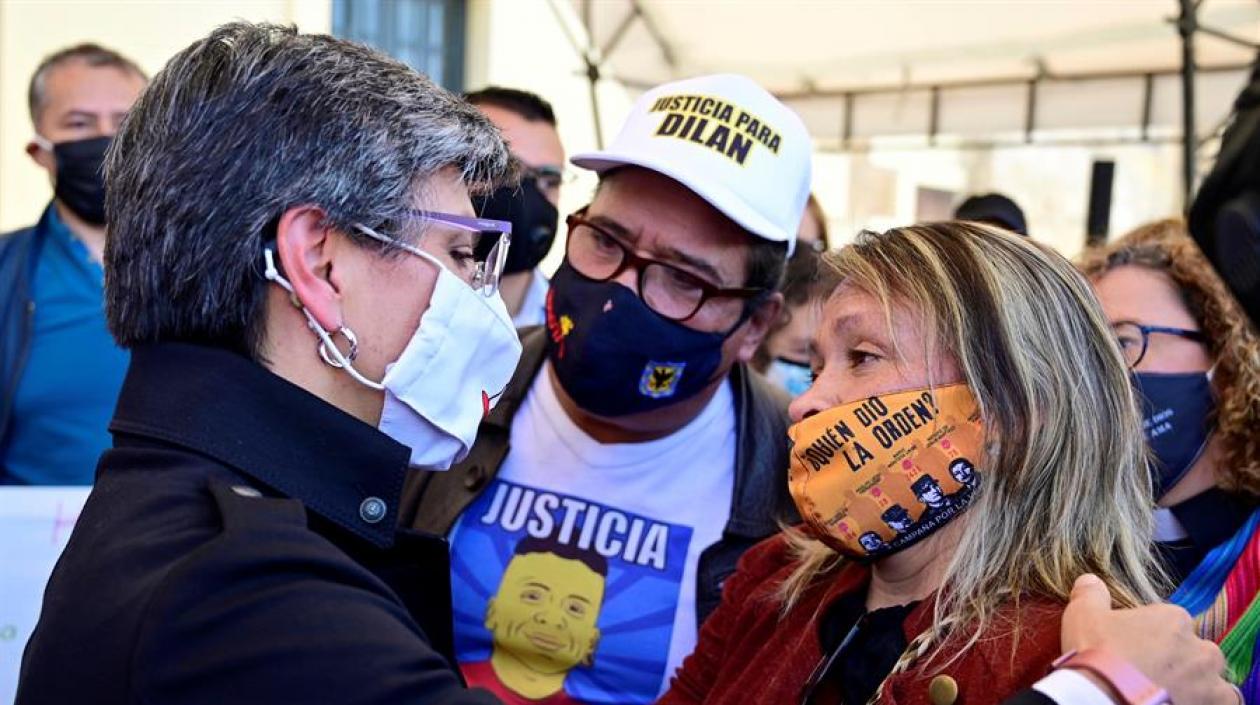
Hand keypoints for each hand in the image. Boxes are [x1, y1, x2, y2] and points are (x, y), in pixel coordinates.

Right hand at [1061, 574, 1236, 704]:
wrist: (1107, 699)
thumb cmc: (1097, 655)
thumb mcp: (1082, 616)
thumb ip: (1090, 595)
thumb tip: (1090, 580)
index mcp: (1172, 619)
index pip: (1171, 623)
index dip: (1151, 638)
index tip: (1135, 651)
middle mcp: (1199, 646)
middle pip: (1194, 650)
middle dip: (1178, 660)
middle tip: (1151, 674)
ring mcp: (1210, 678)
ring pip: (1210, 677)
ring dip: (1196, 683)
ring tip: (1168, 692)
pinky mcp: (1216, 703)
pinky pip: (1224, 701)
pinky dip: (1208, 701)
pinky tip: (1182, 702)